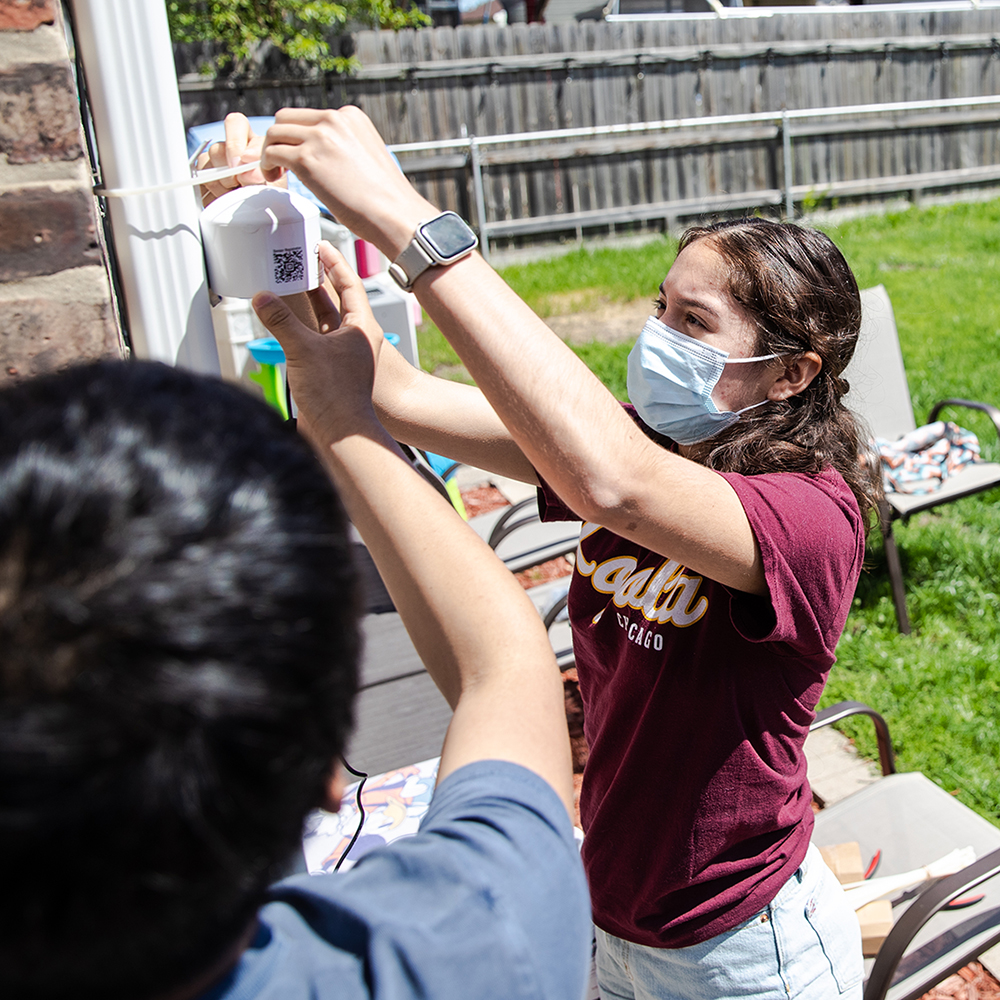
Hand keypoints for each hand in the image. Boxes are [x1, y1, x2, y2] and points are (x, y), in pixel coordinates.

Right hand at [197, 112, 284, 206]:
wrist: (265, 214)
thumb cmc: (273, 194)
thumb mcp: (275, 181)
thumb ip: (261, 172)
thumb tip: (246, 171)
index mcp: (249, 140)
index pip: (235, 124)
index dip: (236, 143)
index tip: (245, 162)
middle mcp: (229, 148)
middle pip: (217, 148)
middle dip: (230, 171)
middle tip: (242, 185)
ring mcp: (214, 163)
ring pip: (206, 165)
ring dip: (222, 185)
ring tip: (237, 194)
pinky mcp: (204, 180)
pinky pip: (199, 181)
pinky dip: (213, 193)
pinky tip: (226, 199)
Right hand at [251, 242, 384, 446]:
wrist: (341, 435)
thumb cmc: (335, 395)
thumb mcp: (303, 349)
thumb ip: (280, 321)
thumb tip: (261, 297)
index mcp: (361, 328)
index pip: (350, 285)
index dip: (334, 263)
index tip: (321, 246)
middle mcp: (355, 341)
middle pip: (336, 302)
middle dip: (317, 281)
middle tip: (300, 261)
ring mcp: (343, 357)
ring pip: (323, 322)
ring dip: (307, 305)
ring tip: (288, 285)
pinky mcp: (330, 373)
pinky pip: (314, 342)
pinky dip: (300, 329)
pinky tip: (284, 324)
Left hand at [261, 107, 435, 256]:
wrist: (394, 213)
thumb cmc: (384, 198)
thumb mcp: (366, 157)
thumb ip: (344, 147)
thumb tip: (324, 157)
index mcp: (351, 116)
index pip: (310, 116)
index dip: (299, 136)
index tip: (298, 156)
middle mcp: (334, 119)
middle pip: (286, 118)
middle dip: (280, 139)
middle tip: (281, 163)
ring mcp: (319, 137)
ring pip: (275, 133)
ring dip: (269, 152)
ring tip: (275, 172)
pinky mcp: (307, 159)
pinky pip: (271, 153)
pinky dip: (266, 165)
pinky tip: (273, 178)